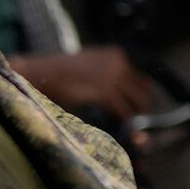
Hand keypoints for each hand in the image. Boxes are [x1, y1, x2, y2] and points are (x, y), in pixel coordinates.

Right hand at [13, 44, 159, 118]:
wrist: (44, 73)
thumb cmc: (64, 72)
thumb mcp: (92, 63)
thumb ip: (110, 72)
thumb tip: (124, 90)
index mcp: (118, 54)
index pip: (142, 75)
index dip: (145, 93)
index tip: (144, 105)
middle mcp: (120, 63)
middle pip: (144, 89)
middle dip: (144, 107)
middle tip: (143, 122)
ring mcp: (114, 77)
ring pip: (138, 101)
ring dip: (140, 118)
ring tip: (140, 132)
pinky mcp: (106, 93)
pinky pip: (125, 112)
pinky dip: (130, 126)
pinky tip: (131, 134)